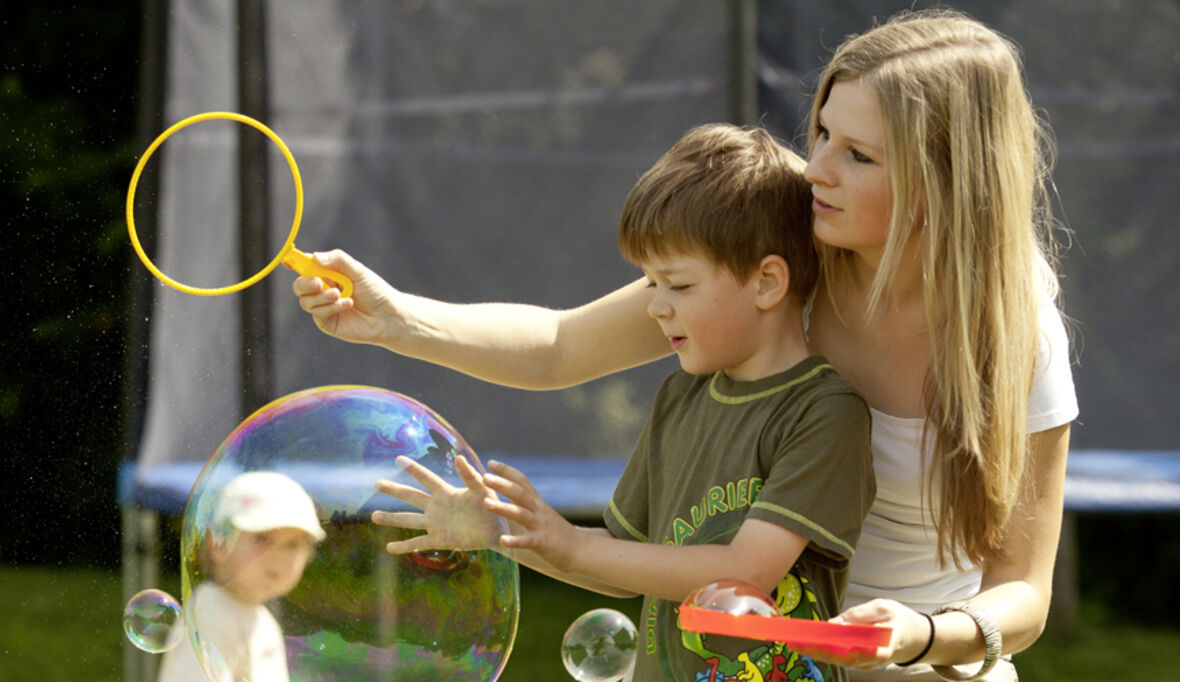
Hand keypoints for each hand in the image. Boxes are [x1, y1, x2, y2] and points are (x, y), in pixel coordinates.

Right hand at [290, 249, 397, 345]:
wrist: (387, 315)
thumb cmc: (375, 291)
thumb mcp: (357, 270)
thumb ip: (337, 260)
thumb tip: (313, 256)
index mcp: (328, 274)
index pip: (305, 267)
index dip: (294, 263)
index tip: (288, 262)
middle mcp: (322, 290)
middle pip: (299, 285)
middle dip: (305, 283)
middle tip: (318, 283)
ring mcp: (323, 307)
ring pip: (305, 301)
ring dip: (321, 297)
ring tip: (339, 295)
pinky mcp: (326, 322)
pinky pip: (317, 314)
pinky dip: (331, 308)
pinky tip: (347, 304)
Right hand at [371, 455, 503, 552]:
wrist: (501, 530)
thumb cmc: (494, 507)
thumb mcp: (483, 490)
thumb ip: (470, 476)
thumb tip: (458, 458)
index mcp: (447, 493)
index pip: (426, 478)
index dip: (413, 468)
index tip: (398, 458)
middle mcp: (438, 507)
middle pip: (411, 496)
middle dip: (394, 490)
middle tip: (376, 483)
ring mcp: (437, 524)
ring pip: (409, 520)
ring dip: (391, 518)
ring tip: (373, 516)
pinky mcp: (440, 540)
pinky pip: (418, 543)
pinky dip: (403, 546)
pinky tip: (389, 548)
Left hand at [481, 459, 580, 571]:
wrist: (581, 549)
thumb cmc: (557, 533)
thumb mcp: (542, 513)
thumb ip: (527, 504)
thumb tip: (511, 493)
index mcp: (537, 502)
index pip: (522, 481)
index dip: (507, 471)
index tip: (490, 462)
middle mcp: (538, 510)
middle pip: (520, 493)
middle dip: (502, 484)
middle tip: (484, 477)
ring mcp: (541, 526)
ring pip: (521, 514)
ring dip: (503, 508)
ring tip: (485, 503)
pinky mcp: (543, 542)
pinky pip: (528, 541)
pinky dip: (515, 540)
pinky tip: (502, 540)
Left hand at [792, 599, 930, 670]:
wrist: (910, 637)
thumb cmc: (896, 619)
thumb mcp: (884, 608)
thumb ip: (861, 615)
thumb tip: (836, 622)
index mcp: (888, 644)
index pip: (877, 653)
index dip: (865, 653)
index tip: (852, 649)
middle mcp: (874, 658)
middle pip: (847, 659)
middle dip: (823, 652)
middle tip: (801, 644)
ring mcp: (865, 662)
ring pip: (839, 660)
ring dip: (816, 653)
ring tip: (794, 643)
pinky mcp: (856, 660)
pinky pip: (837, 657)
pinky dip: (820, 651)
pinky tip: (803, 644)